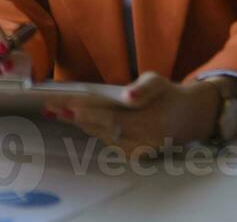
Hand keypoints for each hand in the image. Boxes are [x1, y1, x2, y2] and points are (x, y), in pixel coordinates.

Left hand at [47, 71, 220, 157]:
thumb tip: (128, 96)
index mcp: (150, 123)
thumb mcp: (159, 82)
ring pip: (101, 135)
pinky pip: (107, 140)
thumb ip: (145, 88)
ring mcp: (137, 150)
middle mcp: (142, 141)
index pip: (112, 119)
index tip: (65, 108)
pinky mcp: (133, 154)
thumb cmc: (168, 96)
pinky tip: (73, 119)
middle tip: (49, 108)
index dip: (88, 114)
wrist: (187, 118)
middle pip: (102, 128)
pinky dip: (90, 129)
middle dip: (74, 118)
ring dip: (78, 124)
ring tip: (53, 111)